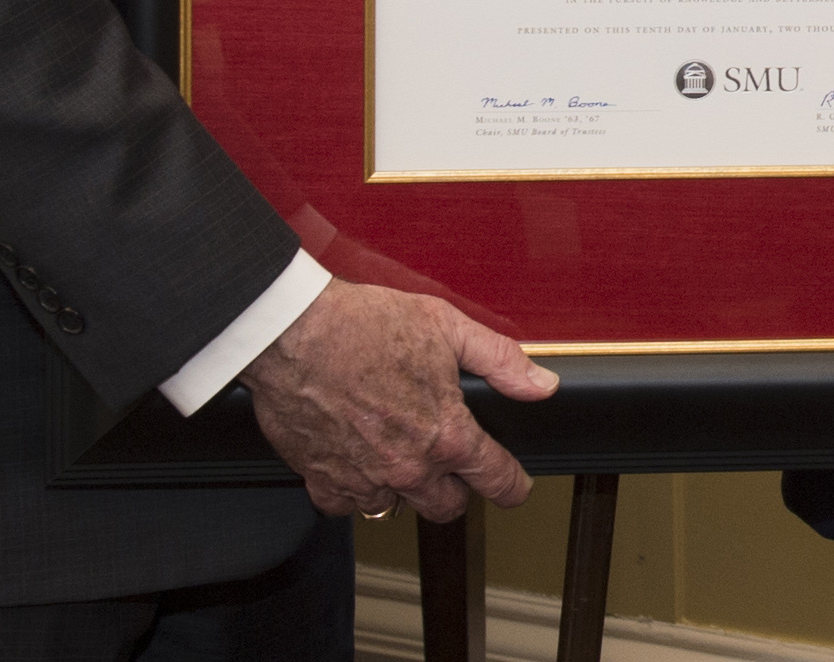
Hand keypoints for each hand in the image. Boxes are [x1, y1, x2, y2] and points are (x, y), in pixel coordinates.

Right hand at [240, 277, 558, 521]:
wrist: (293, 333)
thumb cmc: (364, 325)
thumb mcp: (449, 328)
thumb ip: (500, 361)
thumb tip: (540, 384)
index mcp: (445, 434)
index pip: (495, 478)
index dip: (513, 486)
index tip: (515, 488)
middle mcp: (407, 467)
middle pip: (446, 507)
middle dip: (457, 492)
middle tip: (454, 470)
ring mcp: (363, 479)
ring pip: (395, 507)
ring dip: (403, 489)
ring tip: (400, 457)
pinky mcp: (321, 479)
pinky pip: (345, 505)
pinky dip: (354, 492)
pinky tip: (358, 465)